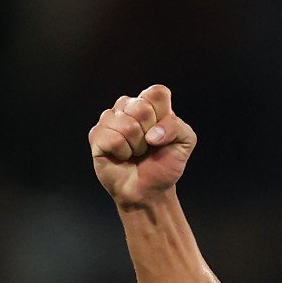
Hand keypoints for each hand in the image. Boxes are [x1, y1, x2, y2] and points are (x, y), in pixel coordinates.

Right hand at [89, 85, 195, 207]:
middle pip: (141, 107)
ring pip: (126, 124)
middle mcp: (128, 107)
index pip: (156, 92)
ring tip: (136, 152)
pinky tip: (122, 156)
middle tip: (149, 146)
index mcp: (151, 104)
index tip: (163, 133)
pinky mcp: (97, 135)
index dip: (162, 114)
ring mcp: (110, 120)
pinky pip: (112, 139)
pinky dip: (122, 152)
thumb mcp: (185, 143)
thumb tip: (152, 134)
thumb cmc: (165, 164)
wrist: (150, 190)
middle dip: (150, 133)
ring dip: (136, 146)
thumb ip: (178, 128)